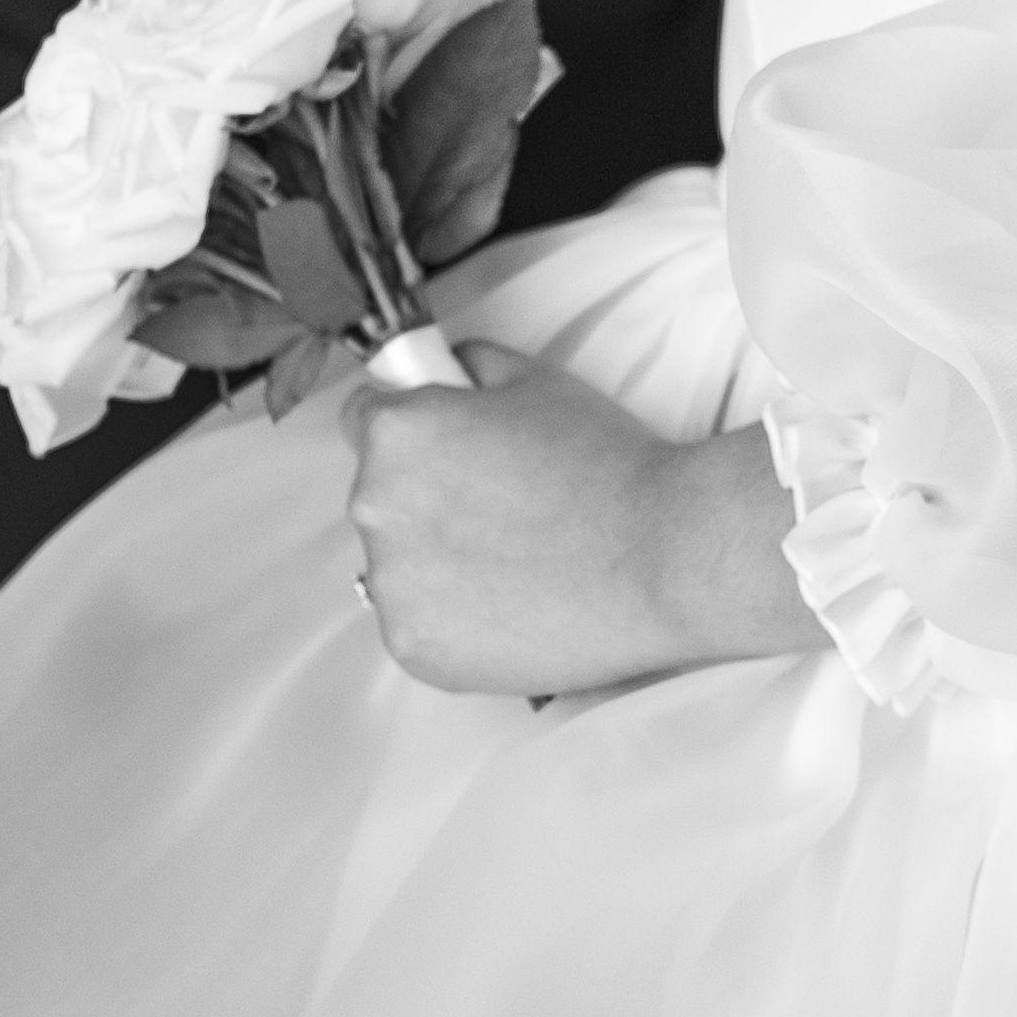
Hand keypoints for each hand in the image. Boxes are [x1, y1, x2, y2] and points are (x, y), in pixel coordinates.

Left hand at [344, 344, 816, 696]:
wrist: (654, 558)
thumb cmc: (602, 461)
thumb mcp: (537, 378)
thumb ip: (470, 365)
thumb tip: (446, 373)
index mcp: (397, 435)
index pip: (361, 416)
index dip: (410, 422)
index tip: (445, 443)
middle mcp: (375, 509)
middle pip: (381, 493)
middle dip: (426, 493)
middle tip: (500, 503)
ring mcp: (391, 589)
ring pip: (398, 564)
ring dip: (436, 559)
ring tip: (514, 558)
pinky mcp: (415, 651)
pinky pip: (419, 622)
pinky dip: (453, 616)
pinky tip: (511, 603)